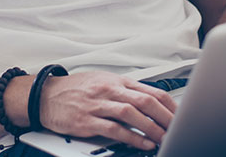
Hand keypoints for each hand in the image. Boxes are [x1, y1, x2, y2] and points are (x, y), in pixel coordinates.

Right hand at [38, 71, 178, 150]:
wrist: (45, 95)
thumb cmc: (76, 89)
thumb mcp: (103, 82)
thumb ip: (126, 91)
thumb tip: (151, 101)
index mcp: (117, 81)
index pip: (151, 91)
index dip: (169, 105)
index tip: (180, 117)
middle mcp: (110, 90)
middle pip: (146, 102)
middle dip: (166, 117)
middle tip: (178, 129)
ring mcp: (98, 105)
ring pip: (132, 114)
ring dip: (152, 128)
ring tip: (164, 139)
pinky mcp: (87, 121)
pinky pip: (114, 129)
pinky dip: (131, 137)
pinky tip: (142, 144)